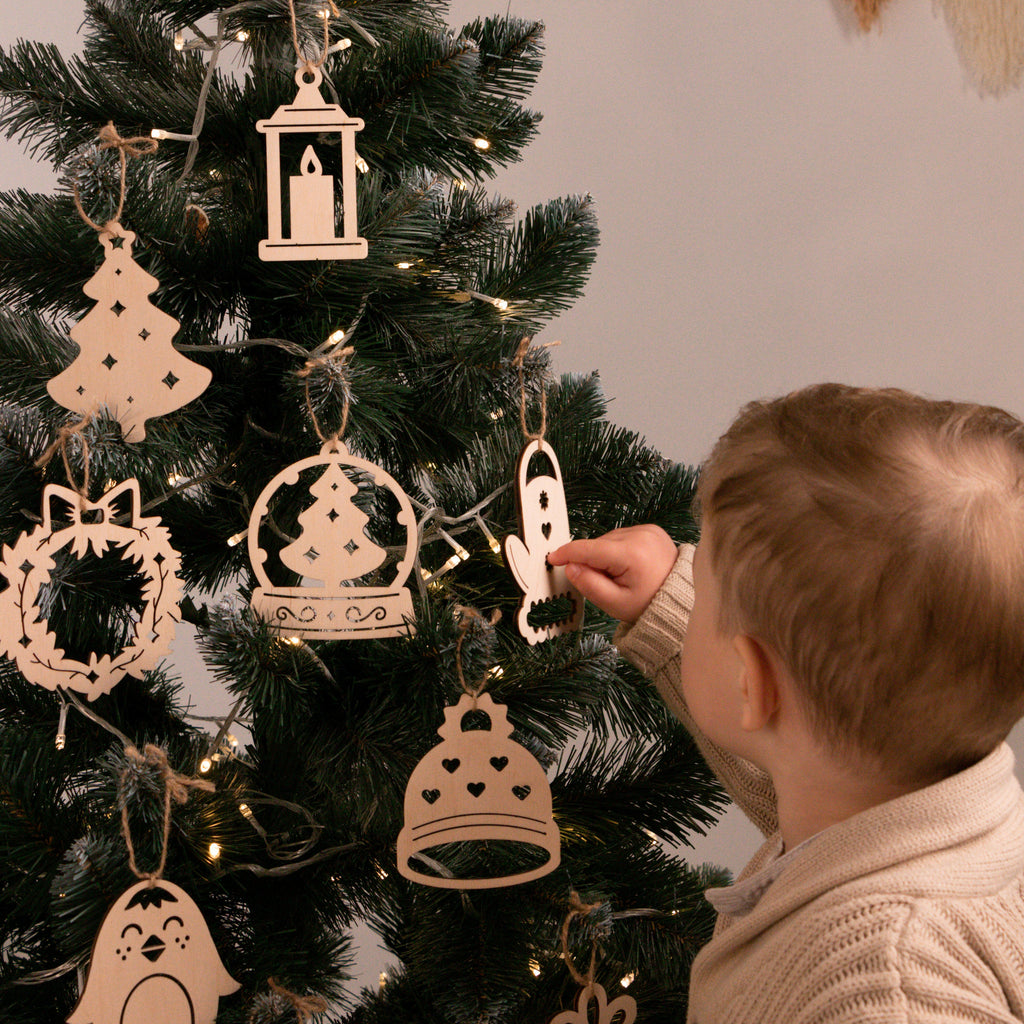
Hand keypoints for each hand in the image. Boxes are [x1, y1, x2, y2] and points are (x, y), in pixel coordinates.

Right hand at [548, 524, 678, 621]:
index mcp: (632, 554)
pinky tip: (627, 565)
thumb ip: (589, 585)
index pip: (589, 549)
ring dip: (604, 555)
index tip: (553, 558)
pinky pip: (622, 536)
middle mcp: (641, 536)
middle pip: (598, 544)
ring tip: (619, 576)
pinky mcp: (652, 530)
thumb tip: (571, 567)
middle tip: (603, 582)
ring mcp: (648, 530)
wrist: (679, 601)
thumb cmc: (649, 604)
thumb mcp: (614, 603)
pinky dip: (617, 549)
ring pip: (609, 539)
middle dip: (592, 561)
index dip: (567, 553)